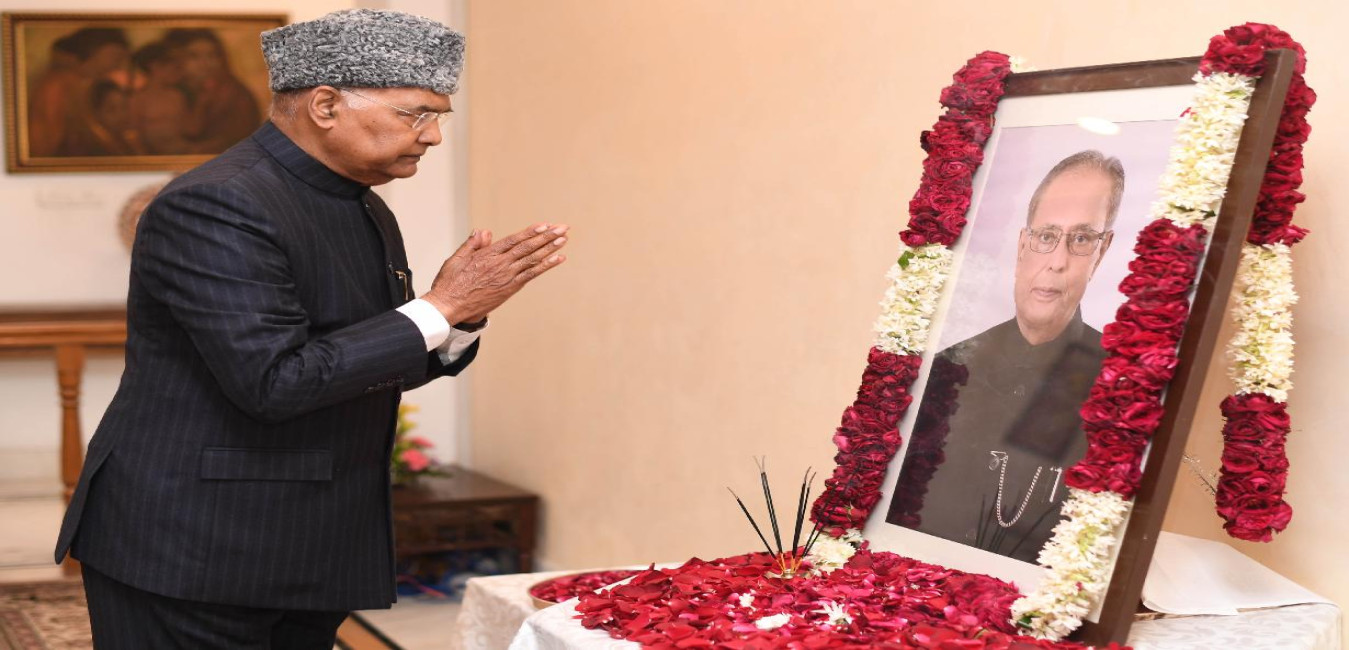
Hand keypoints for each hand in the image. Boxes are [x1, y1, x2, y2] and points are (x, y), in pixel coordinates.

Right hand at [421, 223, 569, 322]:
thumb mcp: (456, 259)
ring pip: (532, 259)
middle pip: (528, 247)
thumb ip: (472, 244)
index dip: (531, 232)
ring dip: (550, 248)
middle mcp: (500, 265)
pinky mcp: (509, 289)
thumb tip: (485, 232)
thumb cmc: (450, 283)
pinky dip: (545, 266)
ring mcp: (506, 277)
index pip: (514, 240)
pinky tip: (558, 259)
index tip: (545, 225)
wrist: (449, 307)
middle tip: (563, 228)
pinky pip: (531, 275)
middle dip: (547, 236)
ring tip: (564, 239)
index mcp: (487, 255)